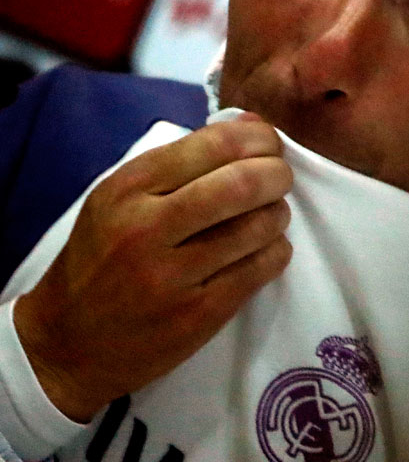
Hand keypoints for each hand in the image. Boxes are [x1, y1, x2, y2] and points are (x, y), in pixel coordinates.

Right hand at [12, 113, 292, 421]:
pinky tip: (268, 247)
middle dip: (277, 173)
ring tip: (273, 214)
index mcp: (127, 189)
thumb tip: (252, 124)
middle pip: (242, 184)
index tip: (269, 144)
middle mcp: (146, 228)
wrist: (67, 344)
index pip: (213, 145)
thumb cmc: (101, 259)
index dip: (257, 138)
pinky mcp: (197, 314)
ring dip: (279, 213)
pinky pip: (260, 269)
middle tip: (281, 178)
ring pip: (258, 227)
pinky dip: (276, 250)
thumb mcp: (120, 200)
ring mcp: (171, 275)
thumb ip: (183, 161)